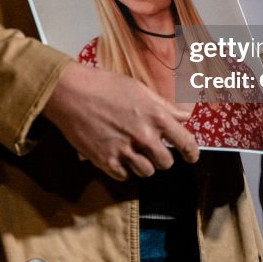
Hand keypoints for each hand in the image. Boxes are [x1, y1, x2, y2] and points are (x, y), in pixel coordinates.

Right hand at [43, 62, 197, 180]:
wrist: (70, 92)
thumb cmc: (103, 85)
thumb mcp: (138, 88)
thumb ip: (164, 106)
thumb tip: (183, 116)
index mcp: (155, 116)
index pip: (185, 143)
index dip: (192, 153)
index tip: (191, 157)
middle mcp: (143, 135)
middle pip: (166, 163)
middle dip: (161, 158)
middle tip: (151, 149)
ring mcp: (124, 150)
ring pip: (146, 172)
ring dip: (142, 164)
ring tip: (132, 151)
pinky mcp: (105, 160)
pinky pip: (124, 176)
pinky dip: (122, 169)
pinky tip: (117, 155)